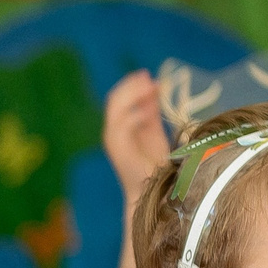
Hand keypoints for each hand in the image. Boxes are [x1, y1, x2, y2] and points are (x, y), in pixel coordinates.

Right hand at [103, 71, 171, 191]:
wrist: (152, 191)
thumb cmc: (155, 165)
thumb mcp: (154, 131)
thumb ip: (151, 111)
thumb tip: (155, 86)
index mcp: (119, 126)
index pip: (118, 98)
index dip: (132, 84)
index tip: (149, 75)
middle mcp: (112, 131)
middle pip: (115, 99)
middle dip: (131, 86)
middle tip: (149, 77)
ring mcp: (112, 139)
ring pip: (116, 108)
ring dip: (133, 95)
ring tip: (151, 87)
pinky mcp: (118, 148)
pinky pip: (122, 125)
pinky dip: (134, 114)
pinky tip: (148, 110)